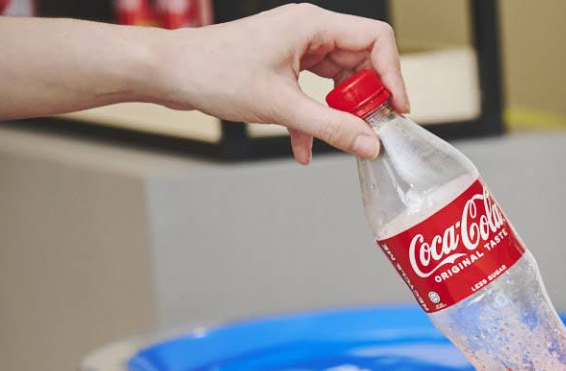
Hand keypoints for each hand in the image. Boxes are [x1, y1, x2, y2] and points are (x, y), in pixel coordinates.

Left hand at [156, 3, 409, 164]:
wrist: (170, 73)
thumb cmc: (214, 73)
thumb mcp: (280, 106)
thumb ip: (330, 127)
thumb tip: (369, 144)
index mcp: (311, 26)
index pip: (375, 39)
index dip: (392, 74)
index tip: (395, 109)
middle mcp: (308, 32)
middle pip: (361, 61)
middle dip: (368, 98)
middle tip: (371, 130)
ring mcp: (296, 49)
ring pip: (339, 81)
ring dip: (341, 113)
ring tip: (342, 139)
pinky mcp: (283, 68)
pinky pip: (315, 94)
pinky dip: (315, 120)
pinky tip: (304, 148)